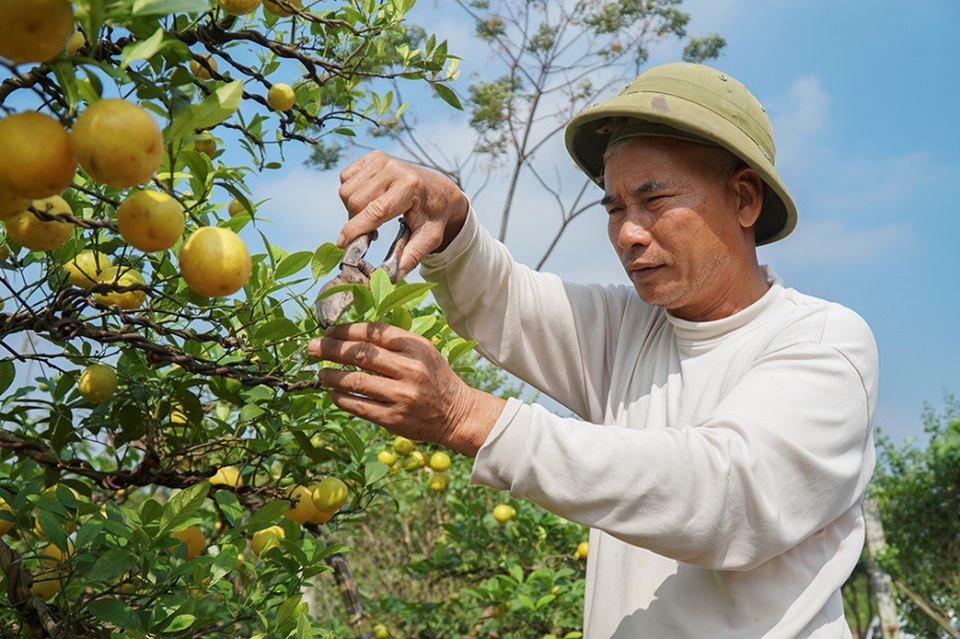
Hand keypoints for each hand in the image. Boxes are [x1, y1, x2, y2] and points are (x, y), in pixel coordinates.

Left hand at [307, 322, 505, 456]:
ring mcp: (402, 396)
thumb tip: (349, 335)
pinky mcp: (394, 419)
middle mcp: (410, 369)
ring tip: (320, 373)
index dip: (346, 330)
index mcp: (416, 347)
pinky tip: (333, 393)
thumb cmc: (434, 377)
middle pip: (360, 354)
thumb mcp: (422, 351)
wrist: (456, 413)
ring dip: (331, 376)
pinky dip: (340, 398)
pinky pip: (358, 406)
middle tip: (311, 347)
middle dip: (330, 349)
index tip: (329, 331)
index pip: (373, 332)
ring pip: (355, 381)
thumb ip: (393, 341)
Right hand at [337, 151, 469, 278]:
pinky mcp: (372, 156)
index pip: (374, 211)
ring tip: (373, 216)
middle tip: (369, 235)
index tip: (343, 245)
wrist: (439, 190)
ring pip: (346, 191)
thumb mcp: (429, 239)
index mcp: (409, 187)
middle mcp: (393, 168)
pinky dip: (351, 193)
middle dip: (355, 223)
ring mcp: (381, 159)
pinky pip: (345, 179)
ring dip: (353, 209)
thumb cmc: (433, 216)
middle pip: (355, 202)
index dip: (355, 230)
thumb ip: (411, 257)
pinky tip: (369, 199)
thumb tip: (392, 278)